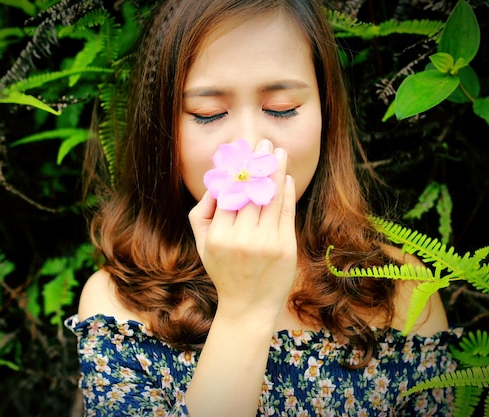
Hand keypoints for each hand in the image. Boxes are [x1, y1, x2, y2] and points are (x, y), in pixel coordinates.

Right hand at [188, 139, 296, 320]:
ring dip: (276, 170)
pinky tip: (286, 178)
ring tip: (279, 152)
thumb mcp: (202, 245)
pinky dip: (286, 192)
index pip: (229, 194)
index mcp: (219, 236)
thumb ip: (202, 213)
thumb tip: (216, 182)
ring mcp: (267, 243)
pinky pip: (286, 212)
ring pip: (271, 198)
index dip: (237, 169)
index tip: (242, 150)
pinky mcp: (286, 247)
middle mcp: (243, 239)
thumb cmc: (223, 271)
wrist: (249, 306)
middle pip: (251, 191)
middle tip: (263, 142)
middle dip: (258, 163)